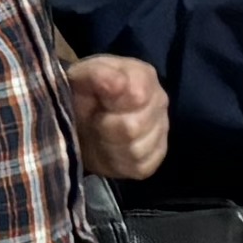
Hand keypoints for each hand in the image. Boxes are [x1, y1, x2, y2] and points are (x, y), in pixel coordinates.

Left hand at [59, 51, 171, 181]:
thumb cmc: (84, 93)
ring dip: (109, 144)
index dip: (111, 102)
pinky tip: (109, 149)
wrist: (81, 119)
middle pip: (134, 127)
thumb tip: (116, 84)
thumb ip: (96, 75)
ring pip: (136, 149)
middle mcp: (160, 101)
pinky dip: (117, 161)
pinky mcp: (155, 157)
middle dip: (106, 126)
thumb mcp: (81, 76)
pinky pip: (138, 166)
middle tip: (95, 119)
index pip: (137, 95)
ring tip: (100, 133)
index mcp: (144, 76)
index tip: (97, 101)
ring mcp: (161, 130)